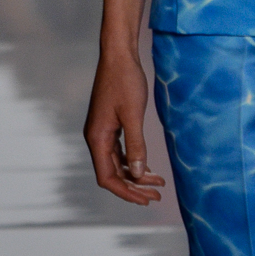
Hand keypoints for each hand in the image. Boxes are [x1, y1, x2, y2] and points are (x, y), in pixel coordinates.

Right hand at [84, 49, 165, 204]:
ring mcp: (102, 132)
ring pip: (117, 163)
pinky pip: (119, 151)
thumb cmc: (125, 82)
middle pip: (113, 174)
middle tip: (157, 196)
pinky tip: (148, 166)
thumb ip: (135, 145)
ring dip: (136, 175)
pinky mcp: (110, 124)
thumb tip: (136, 173)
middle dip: (134, 187)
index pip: (107, 177)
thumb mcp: (133, 115)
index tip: (146, 199)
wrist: (119, 56)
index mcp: (97, 138)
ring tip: (158, 183)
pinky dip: (133, 161)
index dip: (126, 192)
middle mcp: (96, 138)